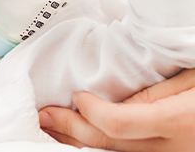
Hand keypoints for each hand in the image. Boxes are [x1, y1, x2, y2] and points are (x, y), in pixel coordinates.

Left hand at [38, 69, 194, 151]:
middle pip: (111, 145)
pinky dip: (100, 150)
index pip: (121, 125)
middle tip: (43, 115)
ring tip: (49, 130)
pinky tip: (78, 140)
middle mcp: (174, 150)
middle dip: (71, 130)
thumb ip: (154, 92)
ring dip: (78, 143)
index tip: (76, 96)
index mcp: (179, 122)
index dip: (92, 113)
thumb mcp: (190, 78)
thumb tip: (109, 100)